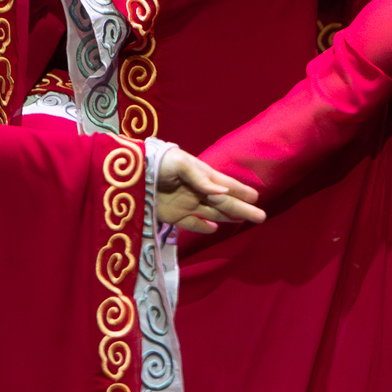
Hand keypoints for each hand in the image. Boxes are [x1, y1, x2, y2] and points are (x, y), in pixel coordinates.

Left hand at [152, 147, 266, 234]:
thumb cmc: (157, 162)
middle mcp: (197, 191)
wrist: (131, 173)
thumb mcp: (180, 163)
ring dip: (228, 217)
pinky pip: (191, 223)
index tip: (256, 197)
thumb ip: (201, 178)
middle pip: (224, 203)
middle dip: (242, 209)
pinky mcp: (172, 216)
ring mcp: (185, 204)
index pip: (225, 185)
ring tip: (244, 220)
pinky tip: (214, 229)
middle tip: (261, 216)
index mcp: (201, 175)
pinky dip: (202, 227)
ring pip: (212, 213)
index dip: (241, 191)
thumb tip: (223, 191)